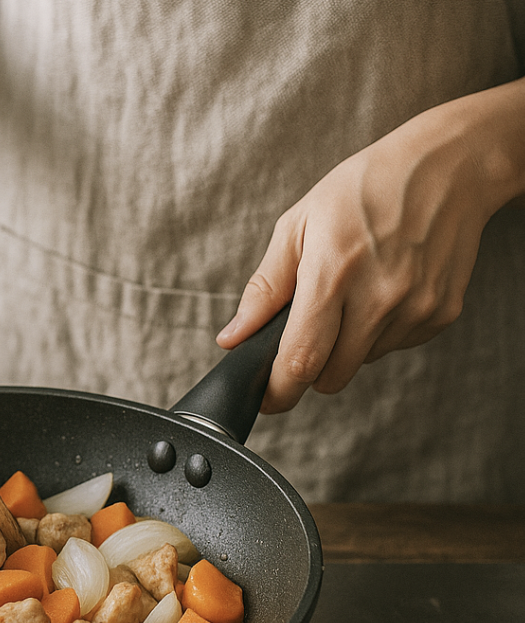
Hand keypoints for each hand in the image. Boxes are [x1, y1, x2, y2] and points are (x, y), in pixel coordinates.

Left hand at [217, 79, 524, 412]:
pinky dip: (380, 332)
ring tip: (353, 294)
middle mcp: (379, 297)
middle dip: (310, 367)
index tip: (267, 398)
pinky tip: (384, 290)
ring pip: (361, 363)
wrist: (449, 165)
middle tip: (308, 332)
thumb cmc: (365, 188)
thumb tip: (232, 338)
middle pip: (330, 376)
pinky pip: (394, 347)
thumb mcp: (297, 226)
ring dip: (346, 346)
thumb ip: (264, 290)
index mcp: (333, 274)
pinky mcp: (441, 313)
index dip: (278, 391)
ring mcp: (415, 308)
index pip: (300, 360)